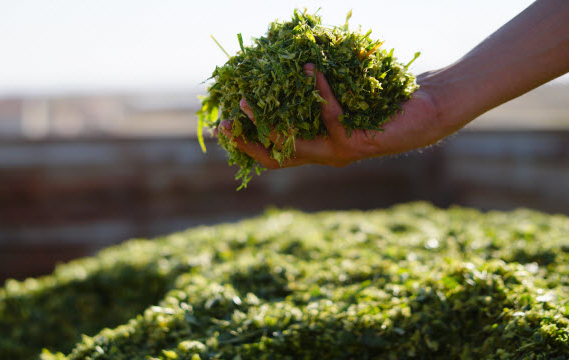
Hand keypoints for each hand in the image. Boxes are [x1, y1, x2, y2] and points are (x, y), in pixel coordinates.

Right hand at [217, 63, 444, 169]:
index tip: (222, 124)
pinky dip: (318, 89)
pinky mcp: (354, 143)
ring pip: (291, 144)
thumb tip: (288, 64)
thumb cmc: (382, 101)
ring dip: (266, 121)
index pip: (271, 153)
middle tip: (225, 120)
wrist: (426, 113)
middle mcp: (323, 156)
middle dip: (245, 140)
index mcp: (316, 147)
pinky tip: (311, 68)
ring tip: (249, 97)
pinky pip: (328, 114)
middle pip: (273, 157)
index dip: (245, 143)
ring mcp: (337, 153)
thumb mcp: (341, 96)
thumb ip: (314, 93)